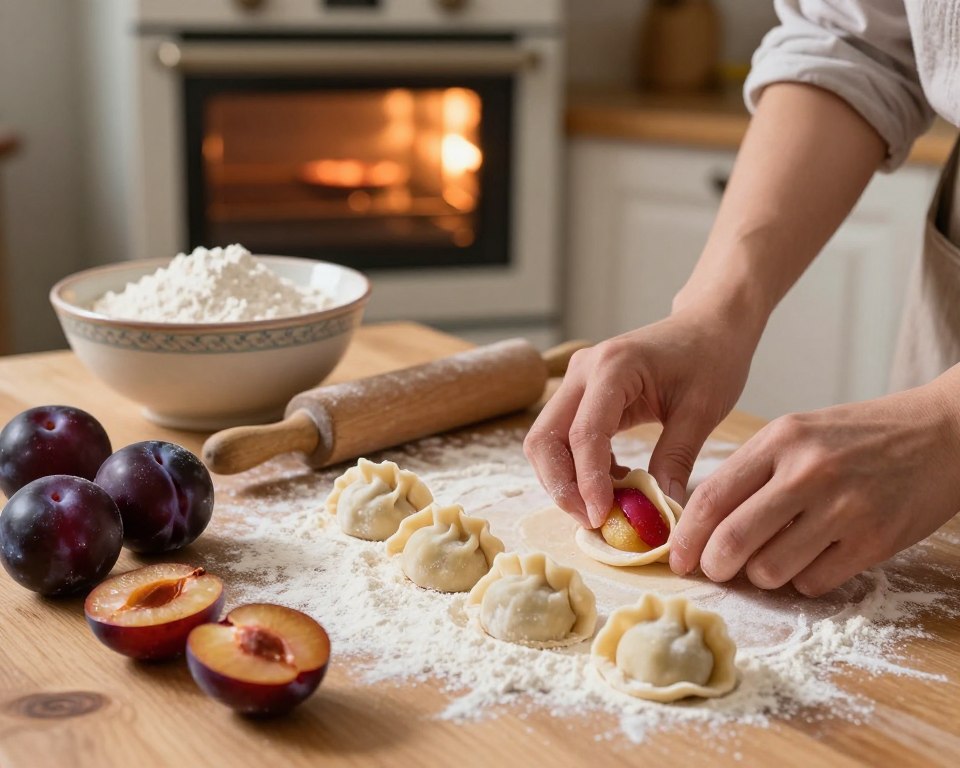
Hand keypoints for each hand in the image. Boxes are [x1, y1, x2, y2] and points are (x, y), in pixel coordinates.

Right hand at [523, 304, 757, 527]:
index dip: (588, 482)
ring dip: (564, 480)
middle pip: (545, 438)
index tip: (602, 517)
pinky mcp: (581, 395)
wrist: (709, 325)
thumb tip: (660, 513)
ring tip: (603, 508)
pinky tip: (611, 483)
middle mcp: (583, 371)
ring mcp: (577, 381)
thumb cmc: (711, 358)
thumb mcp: (702, 411)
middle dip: (560, 486)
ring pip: (546, 441)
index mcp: (614, 367)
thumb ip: (676, 459)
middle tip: (592, 520)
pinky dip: (576, 468)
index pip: (584, 434)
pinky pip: (562, 438)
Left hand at [669, 382, 959, 595]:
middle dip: (714, 565)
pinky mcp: (874, 541)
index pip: (712, 497)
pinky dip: (803, 580)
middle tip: (715, 570)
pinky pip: (813, 583)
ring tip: (775, 556)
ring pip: (770, 570)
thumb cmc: (857, 437)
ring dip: (762, 575)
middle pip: (733, 540)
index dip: (686, 536)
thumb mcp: (797, 435)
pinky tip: (814, 557)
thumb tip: (703, 526)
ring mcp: (844, 508)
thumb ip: (751, 474)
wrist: (941, 434)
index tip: (677, 558)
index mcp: (780, 440)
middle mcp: (809, 472)